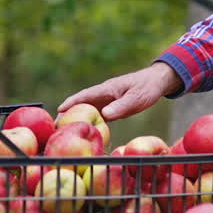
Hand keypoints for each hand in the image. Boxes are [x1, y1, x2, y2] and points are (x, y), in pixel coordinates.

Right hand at [59, 61, 182, 120]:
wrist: (157, 81)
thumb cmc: (147, 88)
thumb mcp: (137, 98)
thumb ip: (122, 106)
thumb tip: (104, 115)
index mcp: (107, 89)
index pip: (85, 96)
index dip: (71, 103)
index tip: (58, 111)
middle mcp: (104, 94)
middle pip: (82, 104)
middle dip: (68, 113)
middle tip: (55, 126)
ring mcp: (107, 100)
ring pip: (88, 109)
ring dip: (77, 118)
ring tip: (65, 131)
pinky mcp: (112, 106)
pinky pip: (98, 114)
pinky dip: (90, 121)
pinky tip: (85, 130)